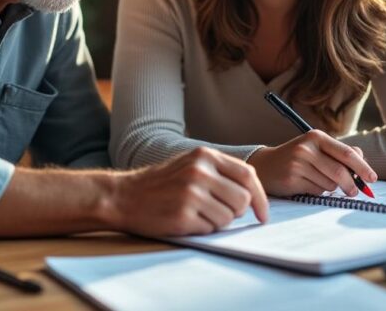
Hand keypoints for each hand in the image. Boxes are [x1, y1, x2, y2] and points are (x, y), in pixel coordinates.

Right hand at [112, 147, 268, 236]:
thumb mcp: (190, 165)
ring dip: (218, 222)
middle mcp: (200, 172)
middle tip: (217, 212)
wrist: (123, 196)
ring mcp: (191, 193)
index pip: (248, 175)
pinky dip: (202, 229)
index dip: (260, 198)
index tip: (263, 214)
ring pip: (229, 218)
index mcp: (205, 156)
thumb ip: (220, 173)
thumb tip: (252, 196)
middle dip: (236, 212)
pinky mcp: (183, 215)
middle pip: (242, 200)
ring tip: (197, 214)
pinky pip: (210, 229)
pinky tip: (185, 220)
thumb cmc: (160, 184)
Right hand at [247, 130, 376, 196]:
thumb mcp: (317, 148)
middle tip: (355, 191)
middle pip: (340, 171)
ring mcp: (297, 164)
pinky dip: (318, 192)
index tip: (372, 178)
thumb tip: (362, 159)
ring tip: (319, 181)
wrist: (265, 165)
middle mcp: (306, 148)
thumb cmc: (297, 157)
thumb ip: (339, 152)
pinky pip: (316, 191)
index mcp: (316, 137)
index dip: (362, 167)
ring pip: (329, 183)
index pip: (346, 153)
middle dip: (351, 184)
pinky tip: (308, 185)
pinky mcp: (291, 179)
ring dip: (331, 187)